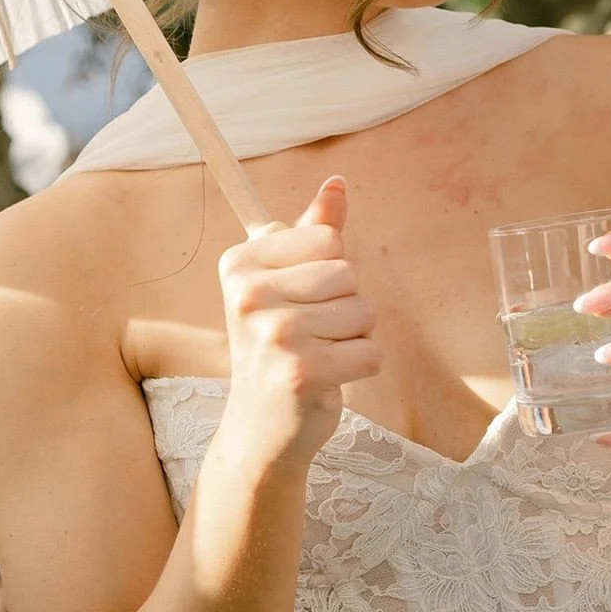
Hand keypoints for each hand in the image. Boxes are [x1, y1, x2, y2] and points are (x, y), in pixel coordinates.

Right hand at [218, 176, 381, 467]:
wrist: (261, 428)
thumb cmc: (279, 346)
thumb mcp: (288, 282)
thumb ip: (313, 231)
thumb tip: (337, 183)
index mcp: (239, 263)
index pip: (328, 238)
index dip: (329, 270)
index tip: (299, 299)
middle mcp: (249, 294)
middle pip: (348, 273)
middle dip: (346, 305)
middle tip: (311, 334)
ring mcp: (273, 334)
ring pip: (364, 311)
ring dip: (355, 337)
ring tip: (320, 354)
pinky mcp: (299, 372)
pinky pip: (371, 352)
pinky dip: (362, 367)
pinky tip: (329, 379)